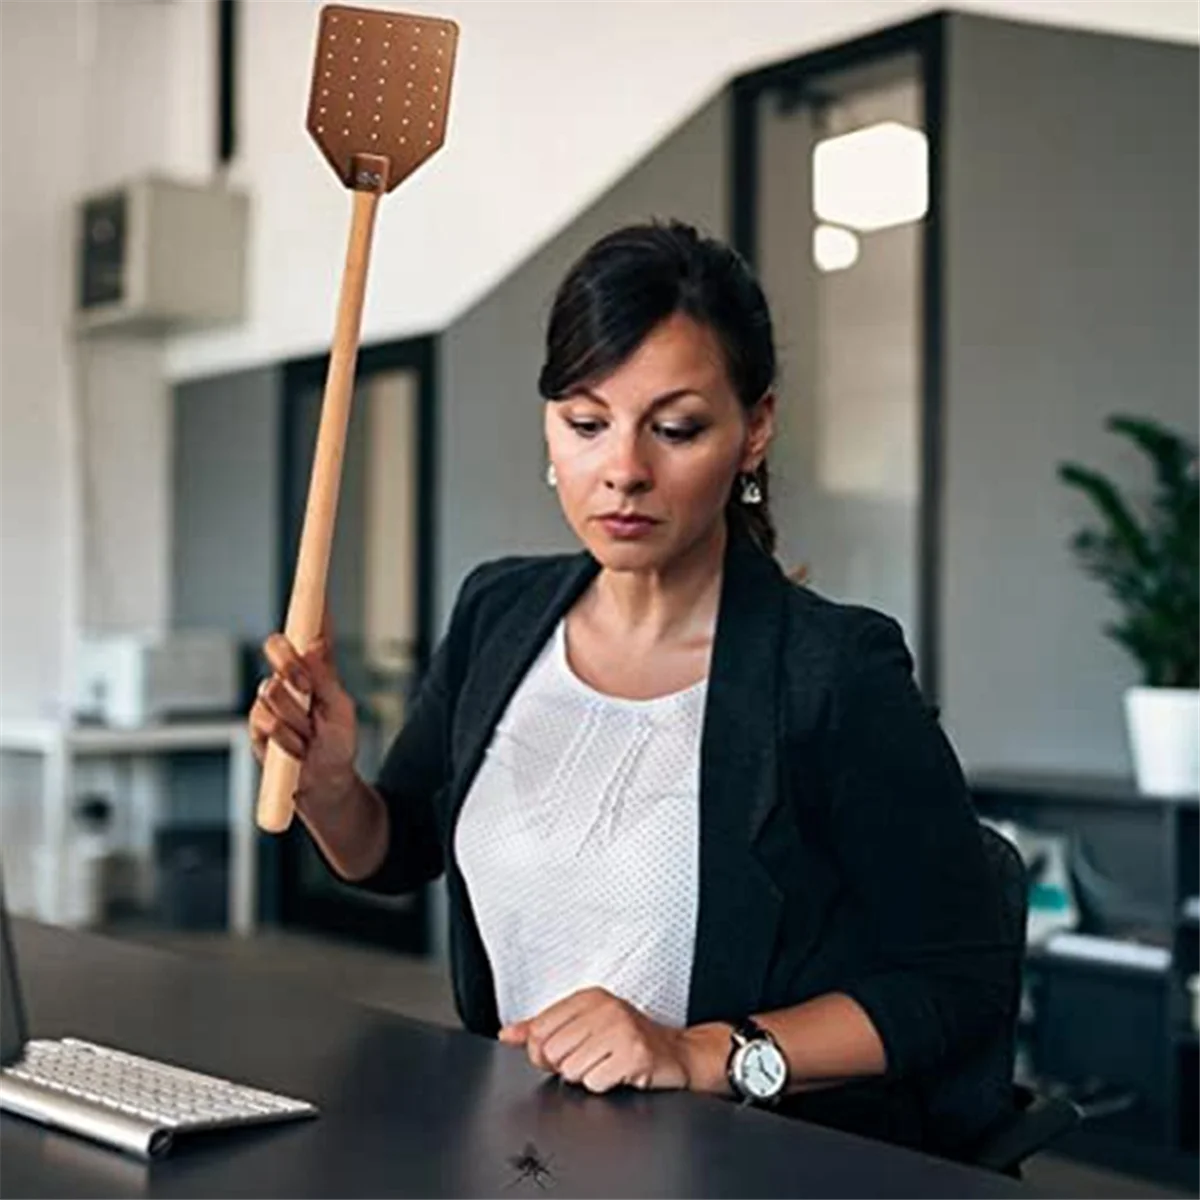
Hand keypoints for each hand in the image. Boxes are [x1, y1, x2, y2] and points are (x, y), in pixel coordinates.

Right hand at [248, 609, 358, 807]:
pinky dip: (285, 739)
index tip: (314, 580)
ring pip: (270, 690)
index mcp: (316, 666)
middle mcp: (291, 676)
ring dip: (295, 719)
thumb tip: (312, 644)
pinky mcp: (256, 723)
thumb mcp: (341, 709)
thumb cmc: (337, 743)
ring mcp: (270, 699)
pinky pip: (262, 721)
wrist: (322, 784)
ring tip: (308, 736)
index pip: (311, 627)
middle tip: (305, 691)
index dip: (310, 601)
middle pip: (276, 645)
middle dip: (290, 667)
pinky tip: (295, 749)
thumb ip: (325, 678)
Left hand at [498, 987, 718, 1094]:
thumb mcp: (584, 1025)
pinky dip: (604, 1085)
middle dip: (565, 1067)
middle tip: (591, 1060)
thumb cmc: (627, 1040)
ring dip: (587, 1077)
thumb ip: (543, 1028)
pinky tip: (618, 1073)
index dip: (544, 1052)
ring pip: (571, 1070)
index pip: (539, 1030)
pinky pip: (595, 1082)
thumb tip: (508, 1034)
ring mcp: (621, 1029)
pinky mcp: (634, 1054)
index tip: (564, 1052)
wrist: (676, 1053)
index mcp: (588, 998)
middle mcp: (604, 1008)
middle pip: (552, 1053)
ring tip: (606, 1065)